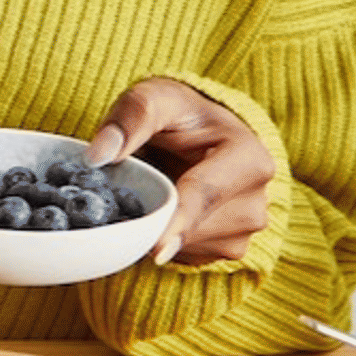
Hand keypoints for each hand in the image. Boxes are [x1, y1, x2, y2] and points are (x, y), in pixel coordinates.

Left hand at [87, 77, 274, 263]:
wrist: (207, 135)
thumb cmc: (181, 115)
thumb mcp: (156, 99)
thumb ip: (130, 118)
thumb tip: (99, 155)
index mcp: (249, 159)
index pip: (205, 196)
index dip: (177, 221)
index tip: (155, 250)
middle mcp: (256, 199)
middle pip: (193, 227)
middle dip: (155, 218)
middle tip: (132, 191)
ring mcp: (247, 229)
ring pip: (188, 246)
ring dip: (160, 229)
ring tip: (158, 193)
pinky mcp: (232, 249)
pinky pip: (188, 255)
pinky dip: (168, 240)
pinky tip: (168, 212)